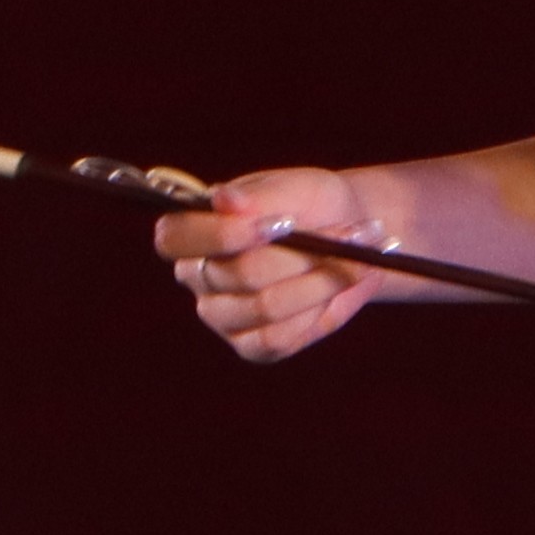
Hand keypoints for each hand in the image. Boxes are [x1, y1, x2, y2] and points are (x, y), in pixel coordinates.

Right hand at [154, 163, 391, 361]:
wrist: (348, 236)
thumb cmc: (311, 205)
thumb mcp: (295, 188)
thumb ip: (260, 197)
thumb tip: (223, 199)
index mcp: (191, 230)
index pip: (175, 238)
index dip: (222, 234)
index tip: (281, 223)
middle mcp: (197, 276)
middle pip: (241, 274)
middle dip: (305, 253)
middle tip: (356, 231)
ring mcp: (221, 315)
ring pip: (268, 306)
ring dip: (323, 281)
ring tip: (359, 257)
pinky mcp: (251, 345)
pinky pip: (281, 337)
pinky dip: (317, 311)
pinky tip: (335, 290)